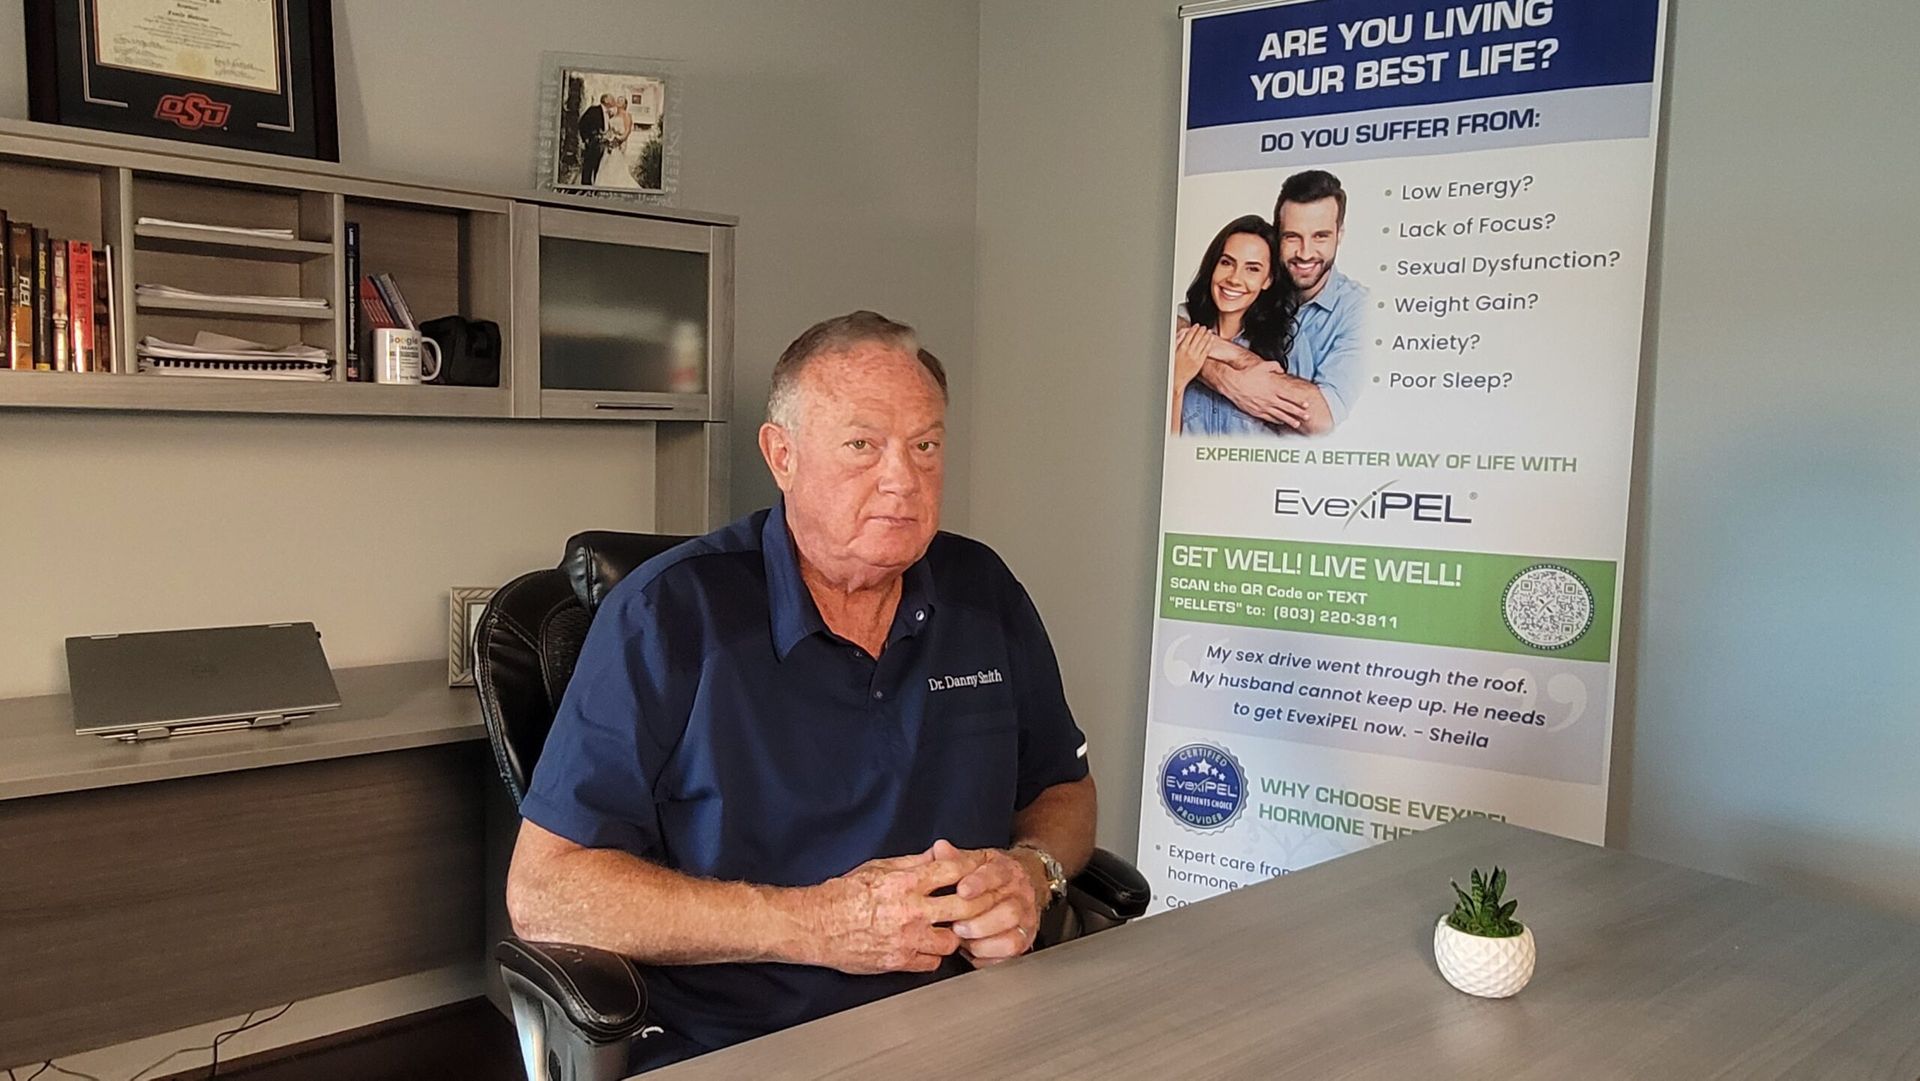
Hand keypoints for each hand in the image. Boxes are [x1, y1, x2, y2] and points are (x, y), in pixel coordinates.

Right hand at [806, 843, 995, 974]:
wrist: (816, 926)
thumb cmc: (843, 894)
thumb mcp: (878, 867)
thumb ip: (912, 862)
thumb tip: (938, 853)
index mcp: (906, 882)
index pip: (953, 871)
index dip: (972, 869)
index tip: (980, 871)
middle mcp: (910, 910)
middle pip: (965, 907)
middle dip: (978, 904)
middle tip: (980, 903)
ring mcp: (907, 939)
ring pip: (952, 940)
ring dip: (954, 934)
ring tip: (949, 928)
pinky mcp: (899, 962)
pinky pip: (932, 963)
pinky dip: (934, 955)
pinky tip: (929, 946)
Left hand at [942, 840, 1045, 967]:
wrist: (1025, 880)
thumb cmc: (991, 875)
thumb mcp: (975, 861)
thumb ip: (955, 858)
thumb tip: (940, 849)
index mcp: (1007, 871)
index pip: (996, 875)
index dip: (978, 883)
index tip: (962, 891)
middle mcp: (1021, 894)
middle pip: (1008, 911)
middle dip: (979, 922)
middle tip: (956, 926)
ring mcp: (1026, 918)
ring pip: (1012, 935)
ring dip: (984, 940)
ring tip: (963, 939)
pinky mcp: (1025, 938)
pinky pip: (1012, 953)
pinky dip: (990, 954)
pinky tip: (973, 950)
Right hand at [1172, 324, 1213, 391]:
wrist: (1175, 380)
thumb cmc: (1172, 366)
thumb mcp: (1171, 351)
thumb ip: (1177, 340)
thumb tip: (1183, 332)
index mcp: (1181, 347)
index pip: (1190, 334)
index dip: (1194, 329)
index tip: (1197, 325)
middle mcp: (1189, 351)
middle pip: (1198, 337)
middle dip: (1202, 331)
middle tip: (1204, 327)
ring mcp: (1195, 357)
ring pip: (1203, 343)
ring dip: (1207, 335)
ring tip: (1209, 331)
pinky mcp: (1200, 362)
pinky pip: (1206, 351)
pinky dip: (1209, 344)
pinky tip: (1211, 340)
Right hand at [1211, 362, 1313, 429]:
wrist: (1233, 382)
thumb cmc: (1247, 374)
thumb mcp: (1263, 365)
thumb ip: (1275, 366)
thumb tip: (1281, 369)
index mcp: (1273, 388)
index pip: (1290, 396)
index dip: (1299, 401)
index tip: (1306, 405)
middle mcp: (1270, 398)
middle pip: (1288, 408)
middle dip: (1298, 413)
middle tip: (1307, 417)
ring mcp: (1263, 406)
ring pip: (1279, 415)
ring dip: (1289, 420)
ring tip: (1297, 424)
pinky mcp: (1256, 411)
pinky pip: (1269, 417)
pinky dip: (1276, 420)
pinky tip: (1281, 422)